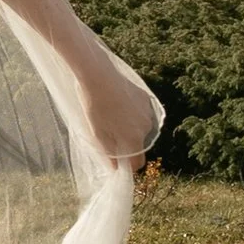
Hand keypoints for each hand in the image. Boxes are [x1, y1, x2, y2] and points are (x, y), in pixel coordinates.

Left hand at [77, 51, 160, 168]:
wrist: (99, 76)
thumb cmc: (95, 106)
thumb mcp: (97, 134)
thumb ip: (109, 153)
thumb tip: (115, 168)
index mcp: (134, 139)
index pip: (138, 162)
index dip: (128, 166)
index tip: (117, 162)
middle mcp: (146, 127)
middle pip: (140, 144)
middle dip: (128, 144)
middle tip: (110, 135)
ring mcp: (148, 112)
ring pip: (141, 128)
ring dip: (131, 128)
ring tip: (113, 117)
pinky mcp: (146, 98)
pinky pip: (142, 113)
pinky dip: (133, 114)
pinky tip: (118, 104)